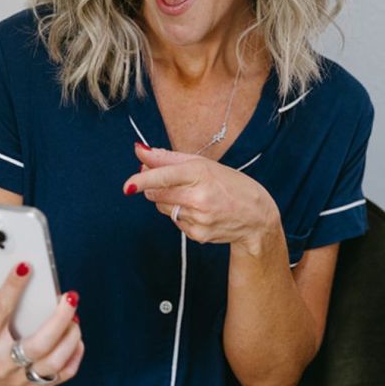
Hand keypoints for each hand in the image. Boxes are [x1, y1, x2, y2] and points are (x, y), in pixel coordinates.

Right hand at [0, 264, 83, 385]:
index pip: (0, 310)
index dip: (13, 286)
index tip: (26, 267)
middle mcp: (2, 361)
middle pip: (38, 343)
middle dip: (59, 319)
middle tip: (69, 297)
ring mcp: (19, 378)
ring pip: (53, 361)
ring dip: (70, 337)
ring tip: (75, 316)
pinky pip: (62, 374)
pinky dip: (74, 355)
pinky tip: (75, 337)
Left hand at [125, 143, 279, 252]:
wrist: (256, 216)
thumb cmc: (228, 184)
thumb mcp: (202, 164)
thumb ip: (167, 157)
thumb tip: (139, 150)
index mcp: (201, 173)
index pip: (165, 176)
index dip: (144, 180)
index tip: (128, 186)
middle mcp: (199, 197)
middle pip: (157, 194)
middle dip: (153, 187)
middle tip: (167, 181)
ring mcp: (199, 219)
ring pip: (163, 209)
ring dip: (168, 201)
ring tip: (192, 196)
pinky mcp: (198, 235)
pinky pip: (175, 222)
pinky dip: (180, 215)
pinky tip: (199, 211)